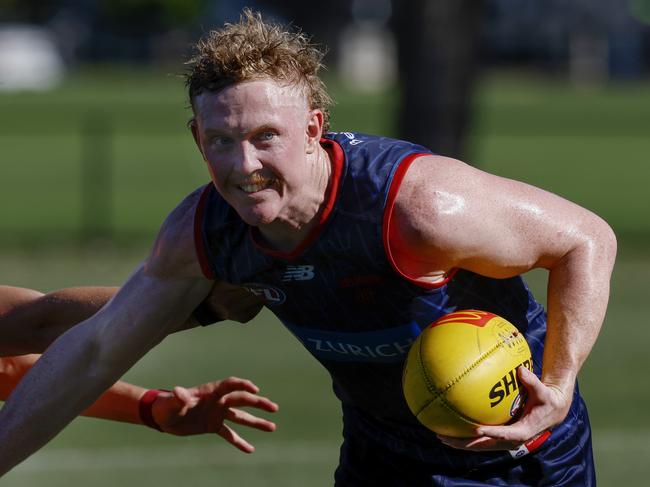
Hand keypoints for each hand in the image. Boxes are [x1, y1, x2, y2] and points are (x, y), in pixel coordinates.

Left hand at [151, 377, 277, 452]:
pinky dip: (240, 441)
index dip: (243, 386)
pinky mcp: (213, 426)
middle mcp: (218, 401)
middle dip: (259, 403)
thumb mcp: (172, 402)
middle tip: (274, 408)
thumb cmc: (166, 405)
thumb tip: (179, 392)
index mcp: (210, 392)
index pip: (231, 385)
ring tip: (272, 427)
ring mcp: (217, 414)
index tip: (255, 391)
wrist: (162, 416)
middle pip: (242, 400)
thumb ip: (179, 397)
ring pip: (241, 417)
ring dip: (256, 422)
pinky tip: (251, 449)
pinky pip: (230, 434)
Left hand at [437, 366, 570, 450]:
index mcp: (523, 431)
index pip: (505, 434)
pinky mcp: (500, 437)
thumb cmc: (546, 400)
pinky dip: (466, 438)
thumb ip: (532, 381)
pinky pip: (481, 439)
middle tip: (446, 437)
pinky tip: (451, 431)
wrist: (552, 412)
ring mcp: (504, 440)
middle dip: (465, 443)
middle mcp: (512, 440)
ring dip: (461, 443)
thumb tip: (521, 369)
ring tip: (441, 437)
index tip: (476, 429)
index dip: (491, 433)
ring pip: (480, 445)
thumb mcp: (543, 391)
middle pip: (485, 444)